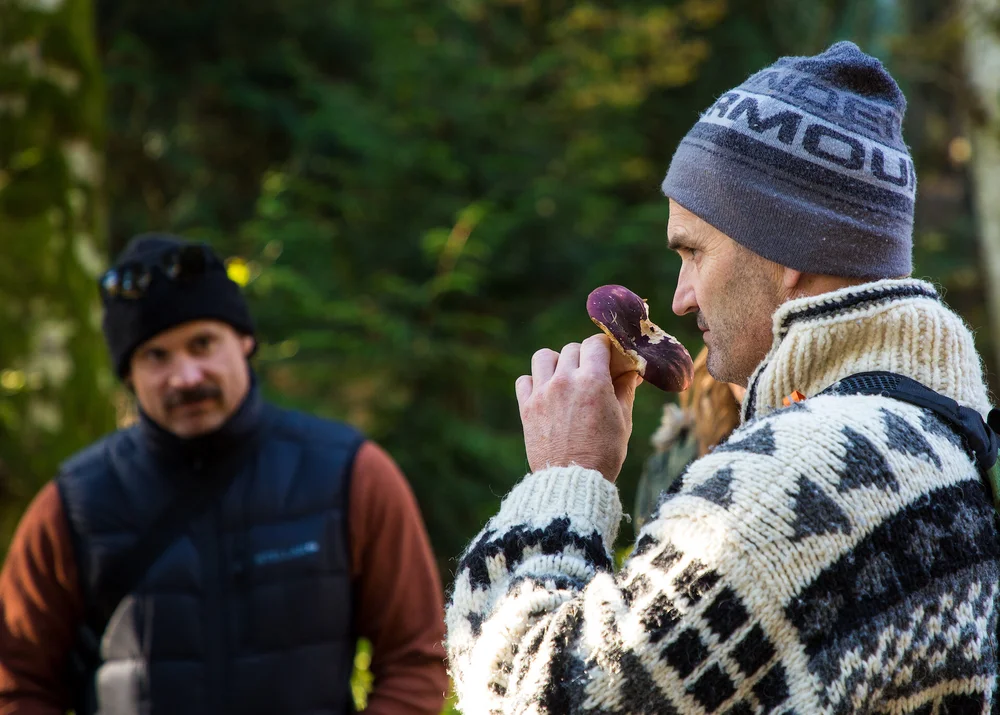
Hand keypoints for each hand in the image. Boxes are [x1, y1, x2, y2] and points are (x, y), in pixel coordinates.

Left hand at [515, 333, 641, 481]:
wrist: (573, 481)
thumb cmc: (604, 453)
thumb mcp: (623, 420)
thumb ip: (625, 389)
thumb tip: (631, 371)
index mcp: (593, 381)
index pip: (595, 344)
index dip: (604, 348)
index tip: (607, 357)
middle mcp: (565, 381)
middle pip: (571, 349)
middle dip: (583, 357)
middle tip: (590, 373)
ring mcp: (543, 393)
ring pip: (544, 357)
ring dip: (555, 362)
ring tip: (564, 377)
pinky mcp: (527, 407)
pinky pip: (524, 380)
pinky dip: (534, 382)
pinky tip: (545, 393)